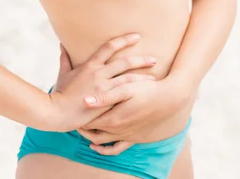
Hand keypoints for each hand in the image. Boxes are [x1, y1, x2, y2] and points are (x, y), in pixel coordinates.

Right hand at [41, 33, 157, 132]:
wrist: (56, 112)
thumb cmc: (60, 93)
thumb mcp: (63, 73)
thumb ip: (65, 58)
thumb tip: (62, 44)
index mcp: (90, 65)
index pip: (110, 46)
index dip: (124, 40)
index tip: (136, 37)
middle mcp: (99, 73)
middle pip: (125, 62)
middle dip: (141, 59)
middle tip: (154, 58)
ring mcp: (103, 88)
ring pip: (128, 78)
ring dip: (142, 77)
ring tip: (154, 77)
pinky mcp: (105, 102)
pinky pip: (124, 95)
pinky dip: (136, 93)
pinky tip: (145, 94)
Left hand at [77, 75, 195, 154]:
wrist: (169, 99)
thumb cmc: (147, 90)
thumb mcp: (126, 89)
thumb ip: (105, 95)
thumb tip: (86, 100)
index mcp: (114, 118)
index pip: (89, 122)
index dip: (78, 117)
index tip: (70, 109)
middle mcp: (118, 130)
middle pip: (93, 132)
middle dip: (82, 126)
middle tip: (72, 118)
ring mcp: (126, 136)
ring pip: (102, 142)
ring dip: (90, 137)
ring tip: (82, 130)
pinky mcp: (134, 138)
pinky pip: (116, 149)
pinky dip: (105, 150)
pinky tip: (98, 146)